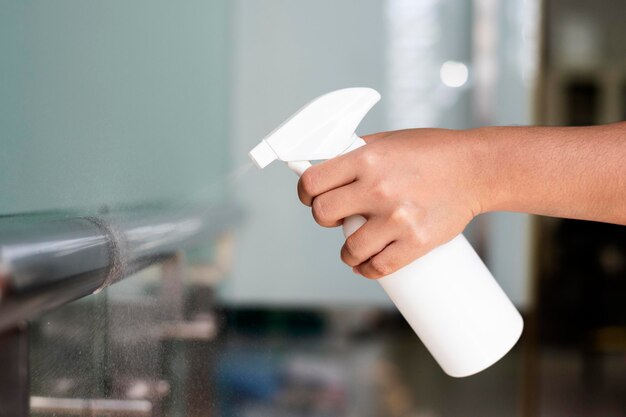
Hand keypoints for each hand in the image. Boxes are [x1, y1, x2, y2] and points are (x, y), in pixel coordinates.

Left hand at [297, 128, 486, 278]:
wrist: (476, 170)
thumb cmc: (433, 152)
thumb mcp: (389, 141)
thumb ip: (357, 153)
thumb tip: (326, 163)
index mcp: (367, 159)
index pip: (313, 182)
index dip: (305, 192)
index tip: (310, 197)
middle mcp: (378, 188)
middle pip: (323, 215)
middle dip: (326, 218)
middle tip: (339, 217)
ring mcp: (397, 218)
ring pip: (348, 249)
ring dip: (347, 252)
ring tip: (355, 246)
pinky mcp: (416, 241)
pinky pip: (377, 267)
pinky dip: (367, 269)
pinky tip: (367, 264)